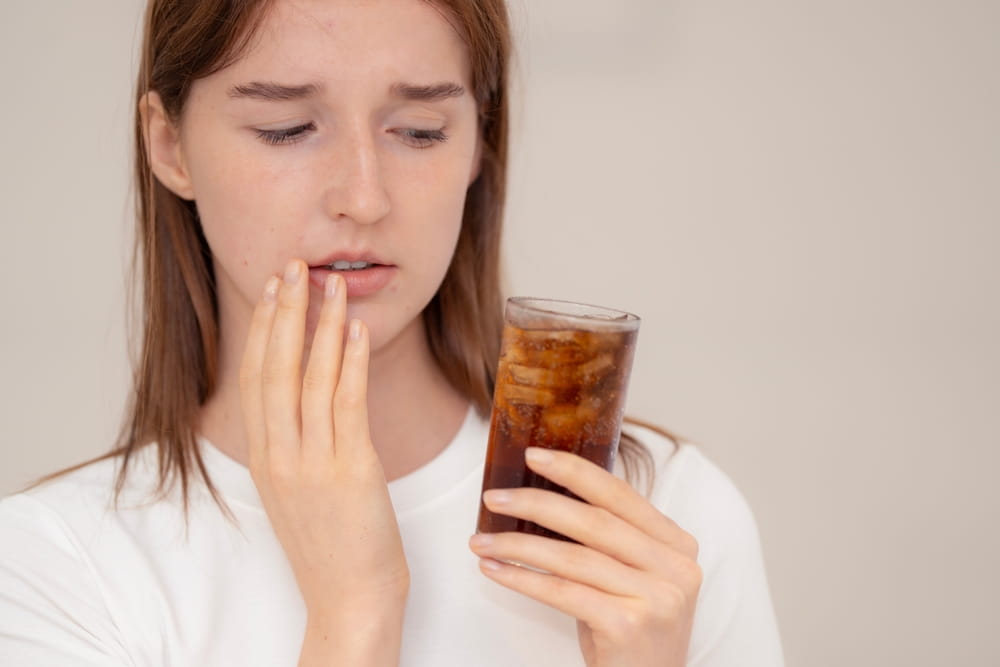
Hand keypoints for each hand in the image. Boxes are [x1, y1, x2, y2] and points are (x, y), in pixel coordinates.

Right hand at [239, 259, 408, 622]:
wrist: (349, 599)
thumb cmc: (331, 544)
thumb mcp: (297, 489)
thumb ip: (295, 443)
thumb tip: (307, 396)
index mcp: (263, 457)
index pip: (255, 377)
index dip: (263, 328)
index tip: (272, 288)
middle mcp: (279, 454)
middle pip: (275, 368)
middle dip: (284, 312)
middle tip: (293, 266)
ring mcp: (312, 463)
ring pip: (310, 379)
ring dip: (321, 325)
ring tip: (330, 284)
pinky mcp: (350, 471)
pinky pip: (347, 404)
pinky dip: (350, 362)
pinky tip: (356, 330)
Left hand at [469, 447, 701, 666]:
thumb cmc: (629, 631)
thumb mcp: (632, 578)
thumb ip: (609, 540)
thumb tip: (544, 498)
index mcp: (677, 544)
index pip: (620, 495)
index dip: (575, 471)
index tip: (533, 456)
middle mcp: (675, 567)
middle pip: (594, 522)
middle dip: (536, 504)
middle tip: (494, 496)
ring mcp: (657, 597)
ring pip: (572, 557)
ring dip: (518, 545)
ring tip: (480, 540)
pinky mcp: (630, 625)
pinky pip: (563, 592)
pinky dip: (522, 579)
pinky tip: (495, 570)